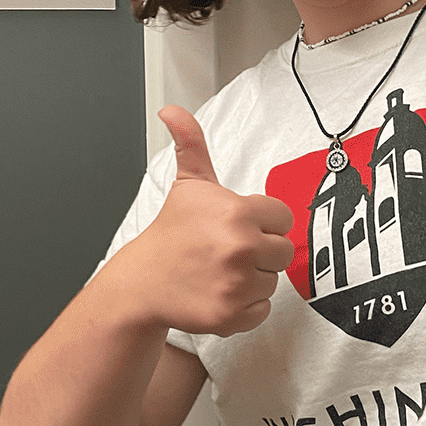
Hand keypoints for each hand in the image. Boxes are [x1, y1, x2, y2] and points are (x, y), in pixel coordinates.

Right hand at [133, 106, 293, 334]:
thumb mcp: (187, 185)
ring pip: (273, 280)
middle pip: (282, 250)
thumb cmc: (171, 233)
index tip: (240, 226)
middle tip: (229, 250)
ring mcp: (237, 284)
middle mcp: (241, 248)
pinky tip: (221, 291)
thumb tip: (172, 110)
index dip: (263, 221)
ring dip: (253, 278)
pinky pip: (262, 309)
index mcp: (237, 213)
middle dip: (260, 250)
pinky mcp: (232, 315)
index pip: (282, 217)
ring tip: (222, 270)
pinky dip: (246, 306)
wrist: (143, 283)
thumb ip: (191, 143)